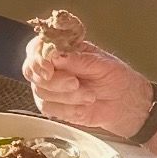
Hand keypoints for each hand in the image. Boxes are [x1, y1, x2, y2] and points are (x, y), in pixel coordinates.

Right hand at [23, 33, 154, 140]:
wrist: (125, 104)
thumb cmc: (117, 78)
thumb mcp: (102, 64)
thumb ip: (78, 59)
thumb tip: (55, 55)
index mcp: (63, 49)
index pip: (36, 48)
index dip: (37, 58)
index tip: (48, 69)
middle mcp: (52, 66)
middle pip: (31, 71)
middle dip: (54, 81)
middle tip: (75, 83)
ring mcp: (50, 86)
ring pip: (40, 91)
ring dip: (67, 97)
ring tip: (89, 96)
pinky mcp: (53, 105)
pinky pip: (48, 108)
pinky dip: (67, 109)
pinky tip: (83, 106)